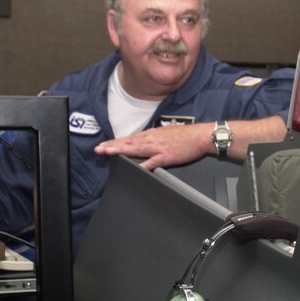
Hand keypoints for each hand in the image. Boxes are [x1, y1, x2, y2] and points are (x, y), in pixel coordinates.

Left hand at [94, 124, 212, 170]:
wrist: (201, 136)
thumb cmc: (187, 136)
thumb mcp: (167, 133)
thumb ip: (155, 138)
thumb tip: (145, 142)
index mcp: (152, 134)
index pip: (130, 138)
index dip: (116, 142)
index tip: (104, 145)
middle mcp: (152, 139)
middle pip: (128, 143)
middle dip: (112, 146)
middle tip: (98, 149)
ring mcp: (158, 148)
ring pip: (135, 149)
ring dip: (120, 151)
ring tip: (108, 152)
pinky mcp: (166, 156)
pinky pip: (152, 162)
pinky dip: (142, 165)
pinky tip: (134, 168)